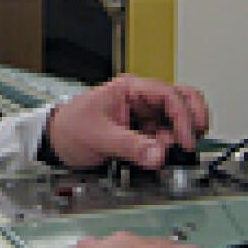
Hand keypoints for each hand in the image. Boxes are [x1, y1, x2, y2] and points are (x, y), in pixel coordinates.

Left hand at [45, 74, 208, 169]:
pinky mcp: (143, 133)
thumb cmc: (69, 128)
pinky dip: (168, 148)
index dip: (183, 116)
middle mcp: (141, 99)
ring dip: (178, 138)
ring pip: (176, 121)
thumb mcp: (98, 136)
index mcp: (130, 89)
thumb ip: (129, 146)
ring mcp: (143, 116)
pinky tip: (158, 158)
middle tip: (192, 141)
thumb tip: (158, 155)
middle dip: (192, 120)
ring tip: (166, 154)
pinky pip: (165, 137)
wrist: (54, 141)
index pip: (168, 94)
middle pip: (182, 101)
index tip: (186, 140)